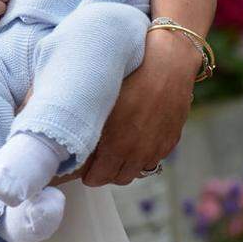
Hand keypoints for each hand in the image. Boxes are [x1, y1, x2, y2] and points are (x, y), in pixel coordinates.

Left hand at [79, 28, 196, 186]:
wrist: (168, 63)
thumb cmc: (130, 73)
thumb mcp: (102, 97)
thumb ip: (89, 123)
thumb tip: (72, 136)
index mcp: (116, 143)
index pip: (96, 177)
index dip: (87, 173)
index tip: (82, 165)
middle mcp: (137, 151)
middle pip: (116, 178)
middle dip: (105, 172)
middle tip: (97, 159)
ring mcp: (156, 148)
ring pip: (135, 172)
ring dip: (124, 166)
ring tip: (116, 151)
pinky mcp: (170, 141)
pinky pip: (152, 160)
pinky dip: (143, 156)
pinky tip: (136, 140)